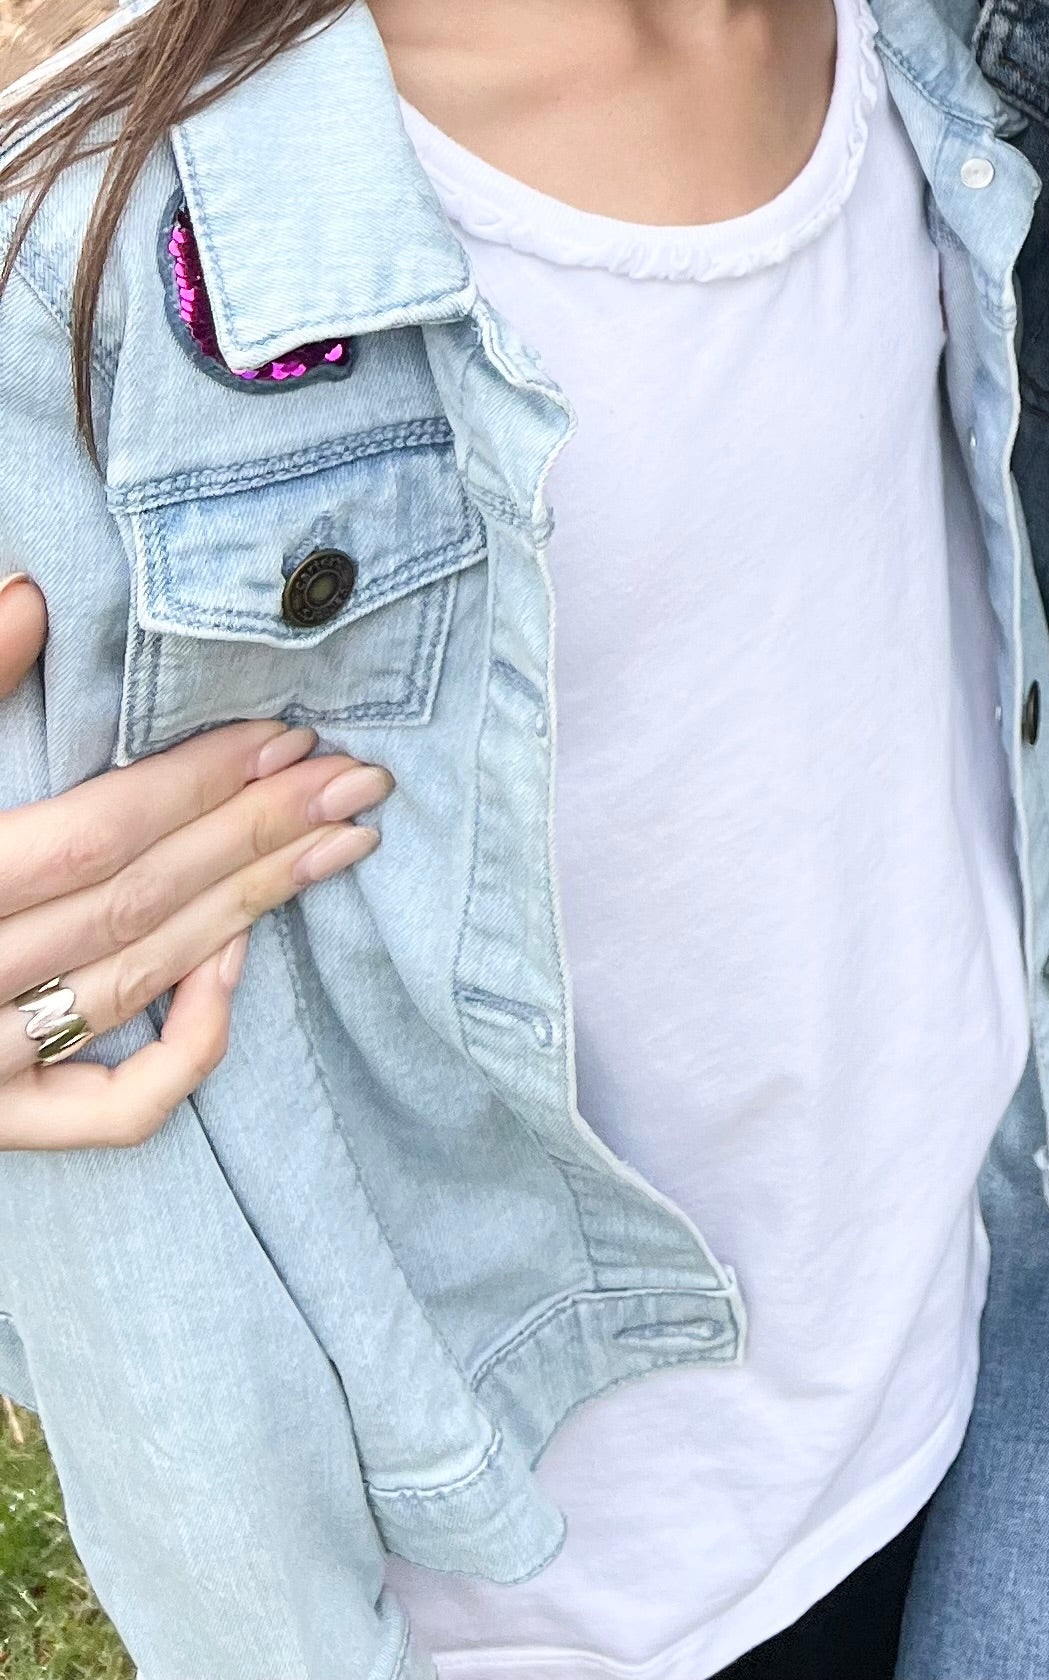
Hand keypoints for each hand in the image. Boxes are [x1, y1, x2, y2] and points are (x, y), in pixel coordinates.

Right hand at [0, 575, 392, 1150]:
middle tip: (360, 780)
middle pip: (137, 906)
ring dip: (253, 912)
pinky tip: (237, 968)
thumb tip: (32, 592)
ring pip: (140, 989)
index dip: (196, 784)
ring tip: (341, 846)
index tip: (288, 731)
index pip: (92, 837)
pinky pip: (112, 1110)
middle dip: (258, 835)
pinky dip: (189, 1047)